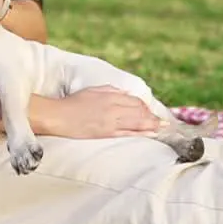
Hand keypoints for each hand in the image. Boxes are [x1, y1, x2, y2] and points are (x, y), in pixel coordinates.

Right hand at [33, 85, 163, 138]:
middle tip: (163, 121)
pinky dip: (142, 132)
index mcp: (110, 95)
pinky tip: (152, 133)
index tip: (150, 111)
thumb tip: (125, 94)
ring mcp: (111, 121)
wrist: (59, 116)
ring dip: (152, 124)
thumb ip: (111, 91)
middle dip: (152, 116)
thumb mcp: (94, 90)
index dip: (145, 106)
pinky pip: (128, 132)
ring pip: (138, 122)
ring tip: (163, 127)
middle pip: (139, 111)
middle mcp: (113, 107)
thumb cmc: (73, 102)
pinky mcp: (107, 133)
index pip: (134, 100)